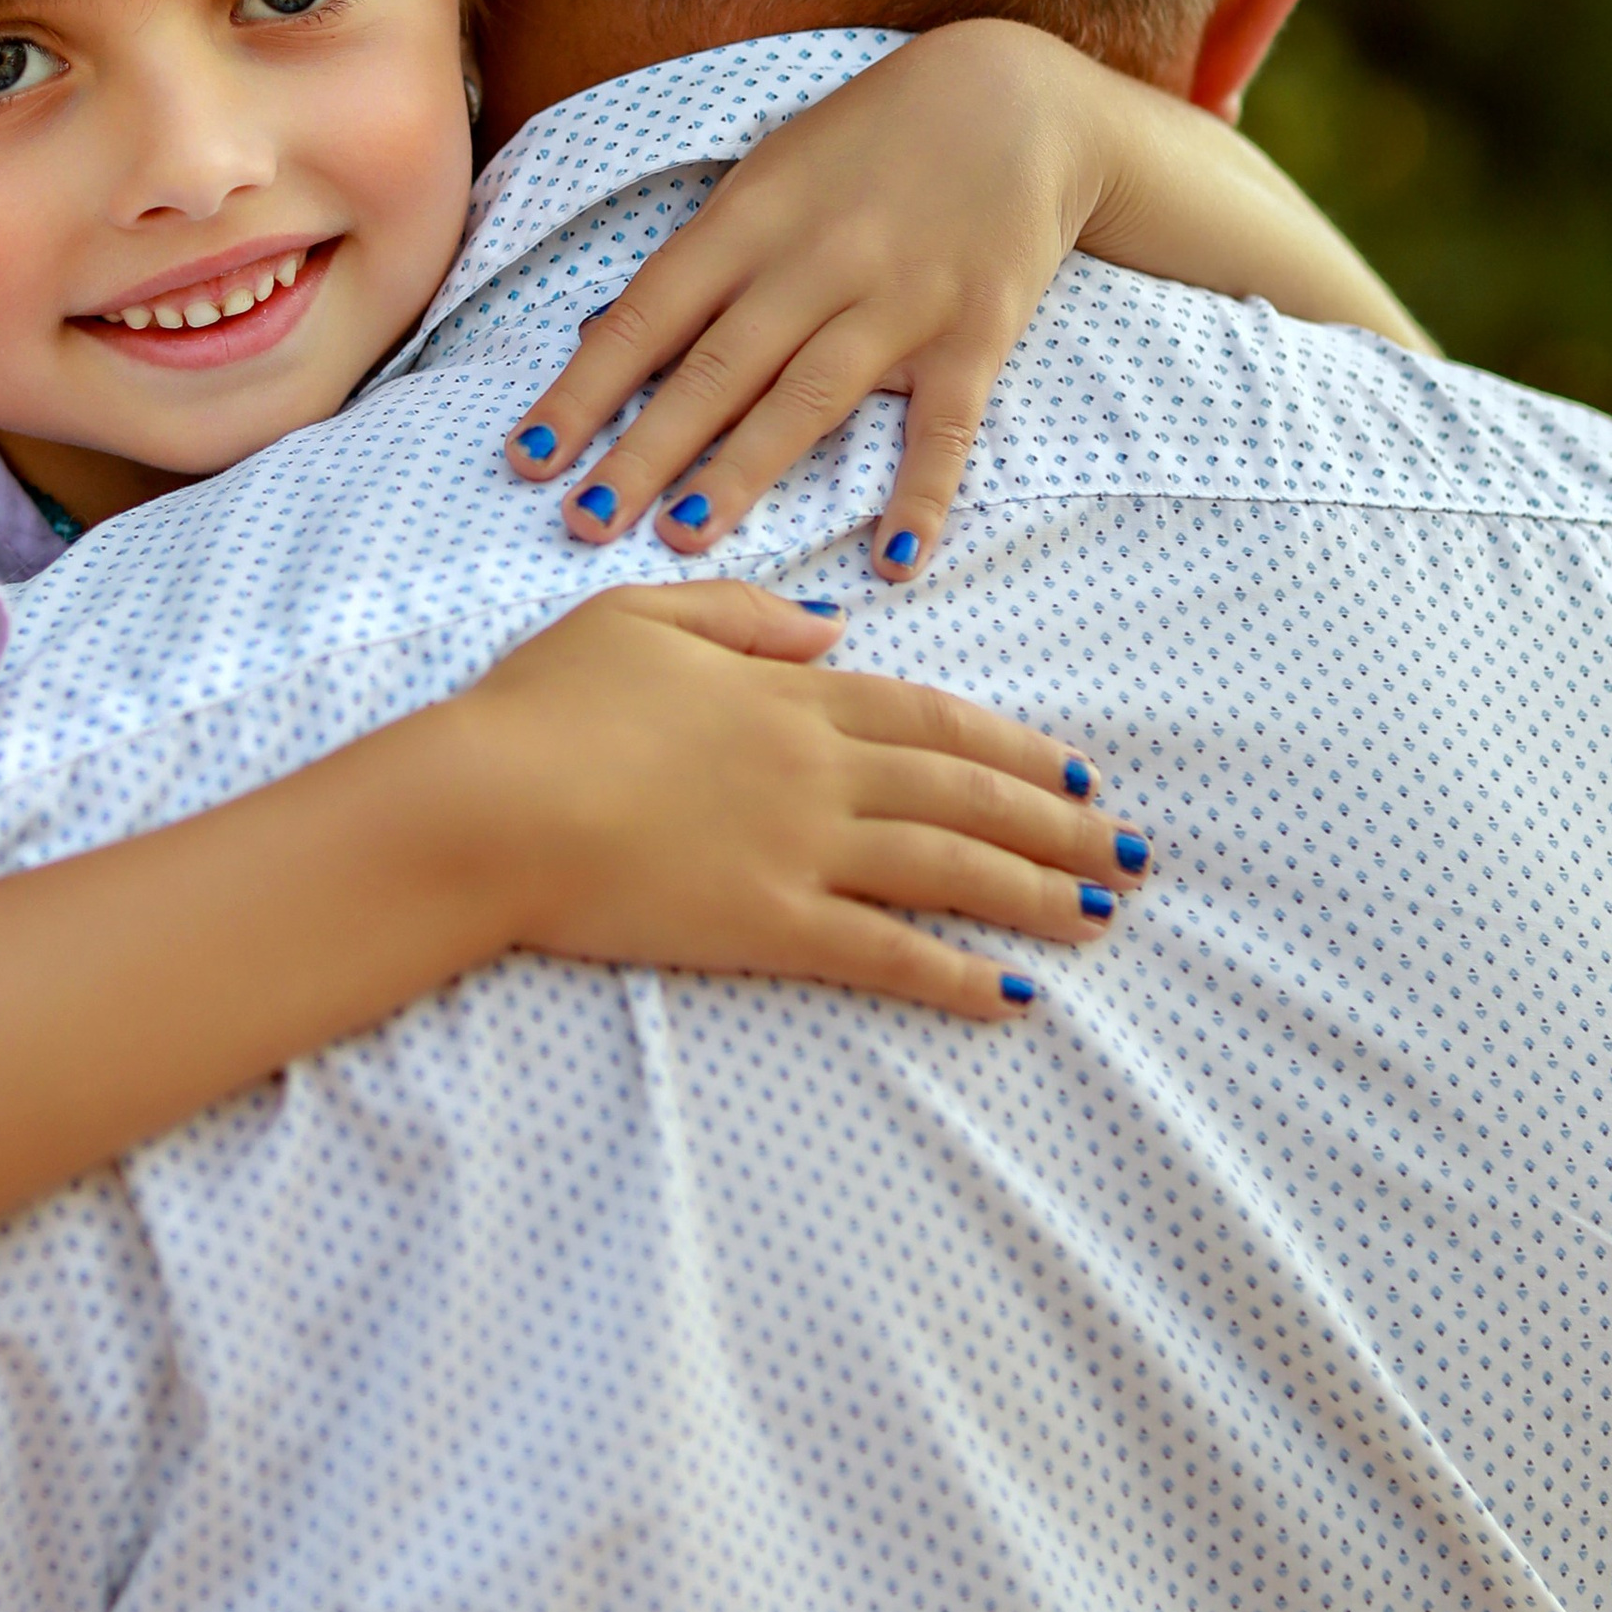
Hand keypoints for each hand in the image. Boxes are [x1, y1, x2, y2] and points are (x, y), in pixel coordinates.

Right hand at [450, 580, 1142, 1023]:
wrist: (487, 802)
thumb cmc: (541, 709)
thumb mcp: (637, 618)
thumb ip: (743, 616)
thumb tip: (833, 628)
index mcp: (787, 694)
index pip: (930, 716)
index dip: (1011, 745)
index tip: (1071, 770)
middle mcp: (816, 768)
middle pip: (964, 791)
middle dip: (1055, 822)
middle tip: (1125, 850)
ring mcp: (800, 848)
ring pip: (950, 867)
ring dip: (1035, 892)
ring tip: (1099, 915)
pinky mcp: (770, 925)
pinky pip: (888, 952)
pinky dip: (958, 974)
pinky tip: (1014, 996)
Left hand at [505, 23, 1111, 580]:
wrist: (1016, 97)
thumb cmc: (868, 142)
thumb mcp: (769, 172)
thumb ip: (698, 259)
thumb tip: (598, 335)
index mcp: (751, 219)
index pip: (649, 315)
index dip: (584, 389)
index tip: (528, 458)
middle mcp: (816, 262)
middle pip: (716, 369)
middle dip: (644, 450)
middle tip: (585, 522)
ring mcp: (899, 302)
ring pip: (808, 399)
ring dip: (744, 471)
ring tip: (684, 537)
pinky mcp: (976, 335)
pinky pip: (944, 429)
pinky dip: (920, 494)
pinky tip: (891, 560)